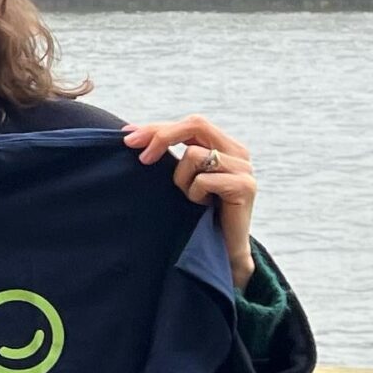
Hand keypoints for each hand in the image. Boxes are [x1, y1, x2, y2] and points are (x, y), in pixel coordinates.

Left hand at [123, 116, 256, 287]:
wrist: (222, 248)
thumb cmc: (197, 213)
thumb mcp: (182, 177)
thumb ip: (169, 154)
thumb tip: (131, 133)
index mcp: (224, 145)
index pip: (190, 123)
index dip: (158, 126)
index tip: (127, 135)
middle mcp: (238, 152)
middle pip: (195, 124)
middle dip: (161, 136)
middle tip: (142, 158)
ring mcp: (244, 168)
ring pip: (194, 155)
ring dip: (181, 179)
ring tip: (192, 198)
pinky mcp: (245, 186)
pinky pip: (204, 180)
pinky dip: (194, 194)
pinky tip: (203, 206)